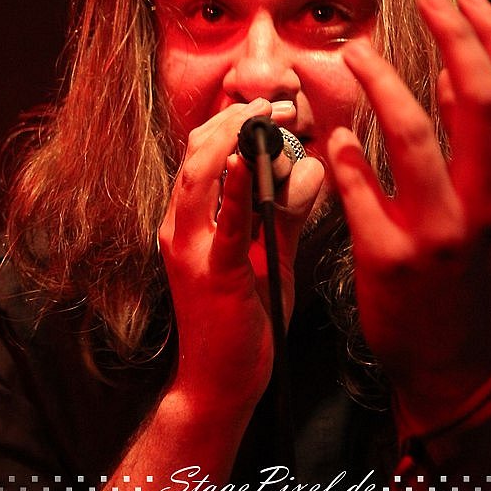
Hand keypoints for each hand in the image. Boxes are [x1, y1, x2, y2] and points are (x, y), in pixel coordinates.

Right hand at [159, 99, 323, 412]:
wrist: (220, 384)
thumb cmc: (246, 319)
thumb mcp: (269, 254)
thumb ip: (285, 212)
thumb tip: (310, 168)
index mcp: (189, 219)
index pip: (202, 152)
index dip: (234, 122)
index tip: (273, 108)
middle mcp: (180, 227)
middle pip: (196, 152)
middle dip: (236, 120)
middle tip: (277, 105)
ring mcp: (190, 249)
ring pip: (199, 175)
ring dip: (233, 139)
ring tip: (265, 118)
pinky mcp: (212, 273)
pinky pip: (222, 224)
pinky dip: (232, 188)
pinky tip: (245, 162)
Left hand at [327, 0, 490, 426]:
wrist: (453, 357)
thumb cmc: (471, 267)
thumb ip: (472, 139)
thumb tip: (447, 73)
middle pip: (479, 97)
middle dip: (452, 35)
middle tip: (423, 0)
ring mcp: (442, 233)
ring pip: (411, 133)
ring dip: (378, 81)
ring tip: (353, 53)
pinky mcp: (391, 259)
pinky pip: (358, 188)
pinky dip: (342, 150)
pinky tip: (330, 131)